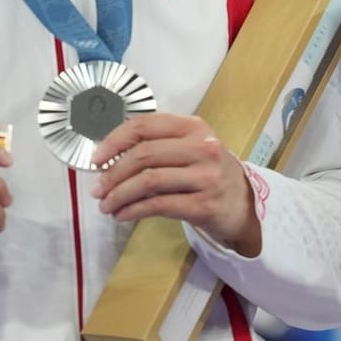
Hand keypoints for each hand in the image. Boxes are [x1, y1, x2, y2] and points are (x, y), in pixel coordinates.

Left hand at [92, 114, 258, 254]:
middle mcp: (203, 148)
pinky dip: (133, 210)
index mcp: (195, 127)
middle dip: (113, 174)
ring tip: (106, 205)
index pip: (145, 125)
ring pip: (148, 181)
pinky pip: (158, 205)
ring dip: (119, 195)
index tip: (96, 159)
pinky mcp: (204, 205)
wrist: (244, 205)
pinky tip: (123, 214)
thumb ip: (158, 145)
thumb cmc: (209, 173)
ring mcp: (206, 177)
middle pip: (144, 155)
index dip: (114, 141)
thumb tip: (108, 157)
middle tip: (98, 189)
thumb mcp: (191, 148)